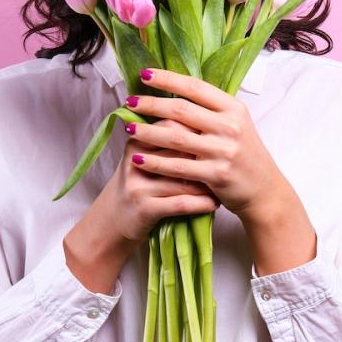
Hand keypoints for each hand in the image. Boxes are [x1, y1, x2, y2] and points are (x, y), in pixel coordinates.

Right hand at [64, 119, 221, 293]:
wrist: (112, 220)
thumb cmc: (138, 184)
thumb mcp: (144, 156)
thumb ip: (166, 138)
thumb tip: (203, 120)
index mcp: (136, 142)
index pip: (171, 125)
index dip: (197, 129)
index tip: (219, 134)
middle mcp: (136, 160)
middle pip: (179, 150)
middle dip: (206, 155)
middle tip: (229, 157)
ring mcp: (139, 185)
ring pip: (183, 179)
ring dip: (208, 183)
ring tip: (226, 183)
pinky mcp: (145, 209)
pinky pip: (181, 204)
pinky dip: (202, 203)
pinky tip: (215, 203)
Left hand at [121, 67, 289, 224]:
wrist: (264, 190)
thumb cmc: (244, 154)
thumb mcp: (235, 124)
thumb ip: (210, 110)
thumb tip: (174, 90)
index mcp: (233, 108)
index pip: (196, 87)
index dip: (168, 79)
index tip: (145, 75)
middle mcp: (230, 127)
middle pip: (182, 111)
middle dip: (151, 105)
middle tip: (129, 102)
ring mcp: (224, 151)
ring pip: (176, 138)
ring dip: (148, 132)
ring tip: (127, 128)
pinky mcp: (217, 174)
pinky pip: (179, 167)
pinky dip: (155, 162)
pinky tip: (137, 158)